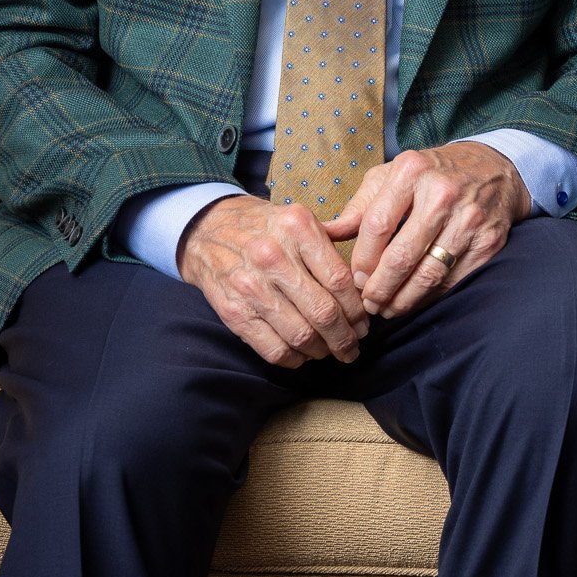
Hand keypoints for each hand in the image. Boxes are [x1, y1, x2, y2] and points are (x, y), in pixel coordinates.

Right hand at [177, 194, 368, 367]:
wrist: (207, 230)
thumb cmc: (265, 228)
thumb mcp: (299, 218)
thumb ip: (335, 239)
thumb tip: (370, 274)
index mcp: (297, 227)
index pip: (340, 280)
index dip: (357, 309)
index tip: (365, 323)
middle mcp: (272, 255)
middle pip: (323, 312)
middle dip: (345, 337)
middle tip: (353, 346)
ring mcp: (250, 285)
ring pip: (300, 334)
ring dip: (322, 350)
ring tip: (330, 351)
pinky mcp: (233, 311)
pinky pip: (272, 348)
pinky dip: (294, 359)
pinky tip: (303, 354)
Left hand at [324, 141, 532, 319]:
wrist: (493, 170)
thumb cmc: (431, 175)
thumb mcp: (391, 176)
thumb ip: (359, 207)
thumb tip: (324, 233)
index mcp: (411, 171)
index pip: (376, 226)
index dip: (362, 260)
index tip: (355, 279)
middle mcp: (442, 193)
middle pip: (401, 256)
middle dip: (379, 288)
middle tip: (368, 304)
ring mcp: (469, 219)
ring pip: (428, 275)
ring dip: (403, 300)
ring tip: (388, 309)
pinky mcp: (489, 242)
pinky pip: (453, 281)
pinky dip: (431, 297)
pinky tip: (416, 300)